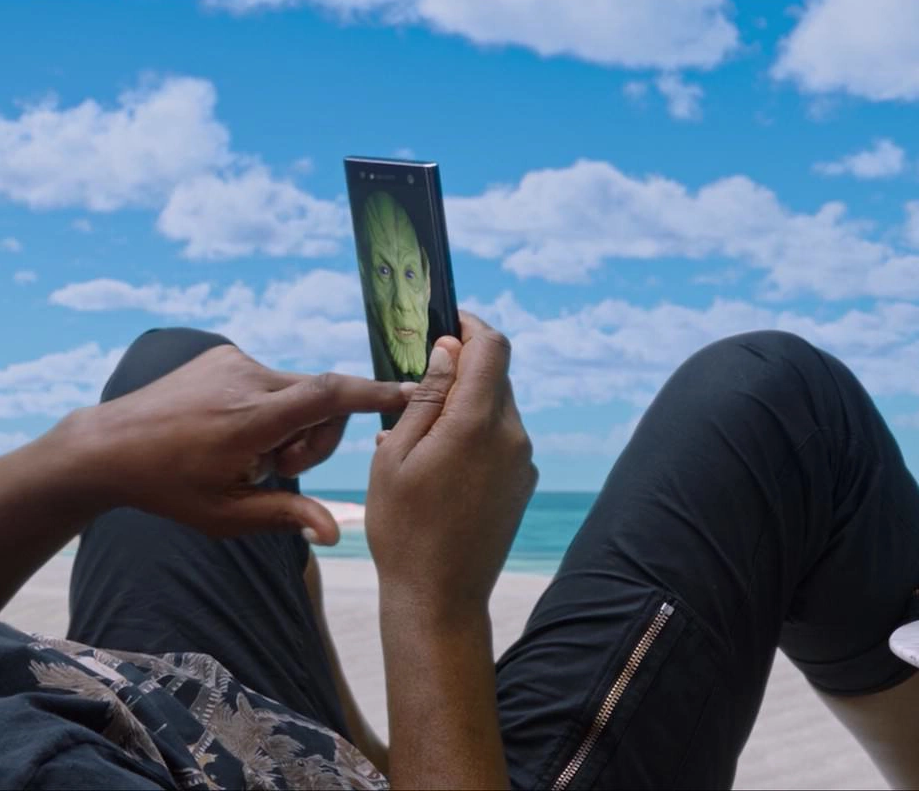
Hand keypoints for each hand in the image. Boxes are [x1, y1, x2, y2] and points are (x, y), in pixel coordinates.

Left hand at [65, 344, 410, 544]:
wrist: (108, 446)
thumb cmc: (168, 490)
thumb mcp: (225, 516)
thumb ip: (285, 517)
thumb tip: (335, 533)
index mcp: (250, 422)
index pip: (328, 396)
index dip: (374, 393)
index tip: (412, 391)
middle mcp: (246, 381)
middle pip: (321, 399)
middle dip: (315, 436)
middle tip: (277, 470)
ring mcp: (233, 361)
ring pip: (297, 390)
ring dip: (289, 422)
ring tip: (247, 452)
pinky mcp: (223, 353)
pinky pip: (270, 379)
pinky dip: (266, 406)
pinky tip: (228, 429)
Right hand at [367, 312, 536, 618]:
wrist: (439, 597)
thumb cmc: (404, 527)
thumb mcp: (396, 454)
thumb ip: (426, 396)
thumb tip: (449, 350)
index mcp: (477, 423)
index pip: (492, 347)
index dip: (472, 325)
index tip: (448, 321)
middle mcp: (511, 436)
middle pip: (495, 376)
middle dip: (462, 369)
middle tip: (419, 381)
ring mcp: (522, 462)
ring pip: (498, 408)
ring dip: (465, 405)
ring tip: (418, 434)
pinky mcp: (523, 483)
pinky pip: (500, 440)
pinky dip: (473, 435)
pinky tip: (437, 463)